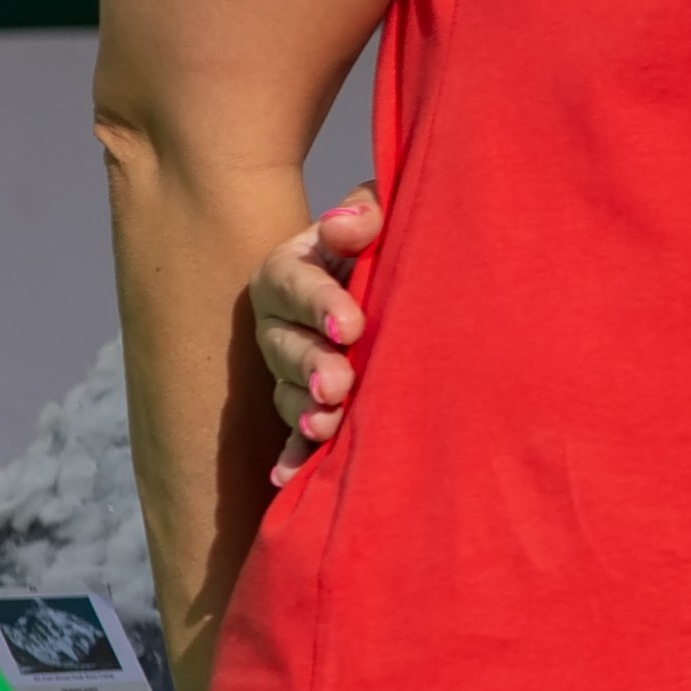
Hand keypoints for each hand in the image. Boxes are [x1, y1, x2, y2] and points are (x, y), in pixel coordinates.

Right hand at [249, 187, 378, 484]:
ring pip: (286, 392)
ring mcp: (291, 368)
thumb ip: (368, 211)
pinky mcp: (308, 405)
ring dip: (304, 411)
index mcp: (292, 269)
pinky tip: (288, 479)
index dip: (319, 303)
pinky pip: (293, 436)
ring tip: (327, 425)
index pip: (293, 282)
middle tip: (338, 385)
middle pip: (284, 344)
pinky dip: (292, 457)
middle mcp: (281, 322)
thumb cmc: (393, 240)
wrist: (409, 285)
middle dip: (311, 366)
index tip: (351, 324)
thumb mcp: (386, 214)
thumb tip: (345, 225)